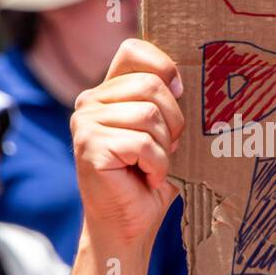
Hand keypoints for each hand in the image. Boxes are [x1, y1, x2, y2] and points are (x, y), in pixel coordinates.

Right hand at [71, 38, 184, 249]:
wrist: (128, 225)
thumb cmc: (148, 178)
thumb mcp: (162, 131)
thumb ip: (165, 100)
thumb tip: (190, 76)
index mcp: (107, 92)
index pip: (133, 50)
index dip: (163, 67)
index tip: (179, 93)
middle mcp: (89, 101)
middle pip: (151, 85)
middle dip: (173, 121)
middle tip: (167, 148)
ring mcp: (85, 123)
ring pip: (149, 115)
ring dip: (164, 149)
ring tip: (153, 166)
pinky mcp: (89, 146)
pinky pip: (143, 143)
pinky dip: (157, 165)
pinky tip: (145, 178)